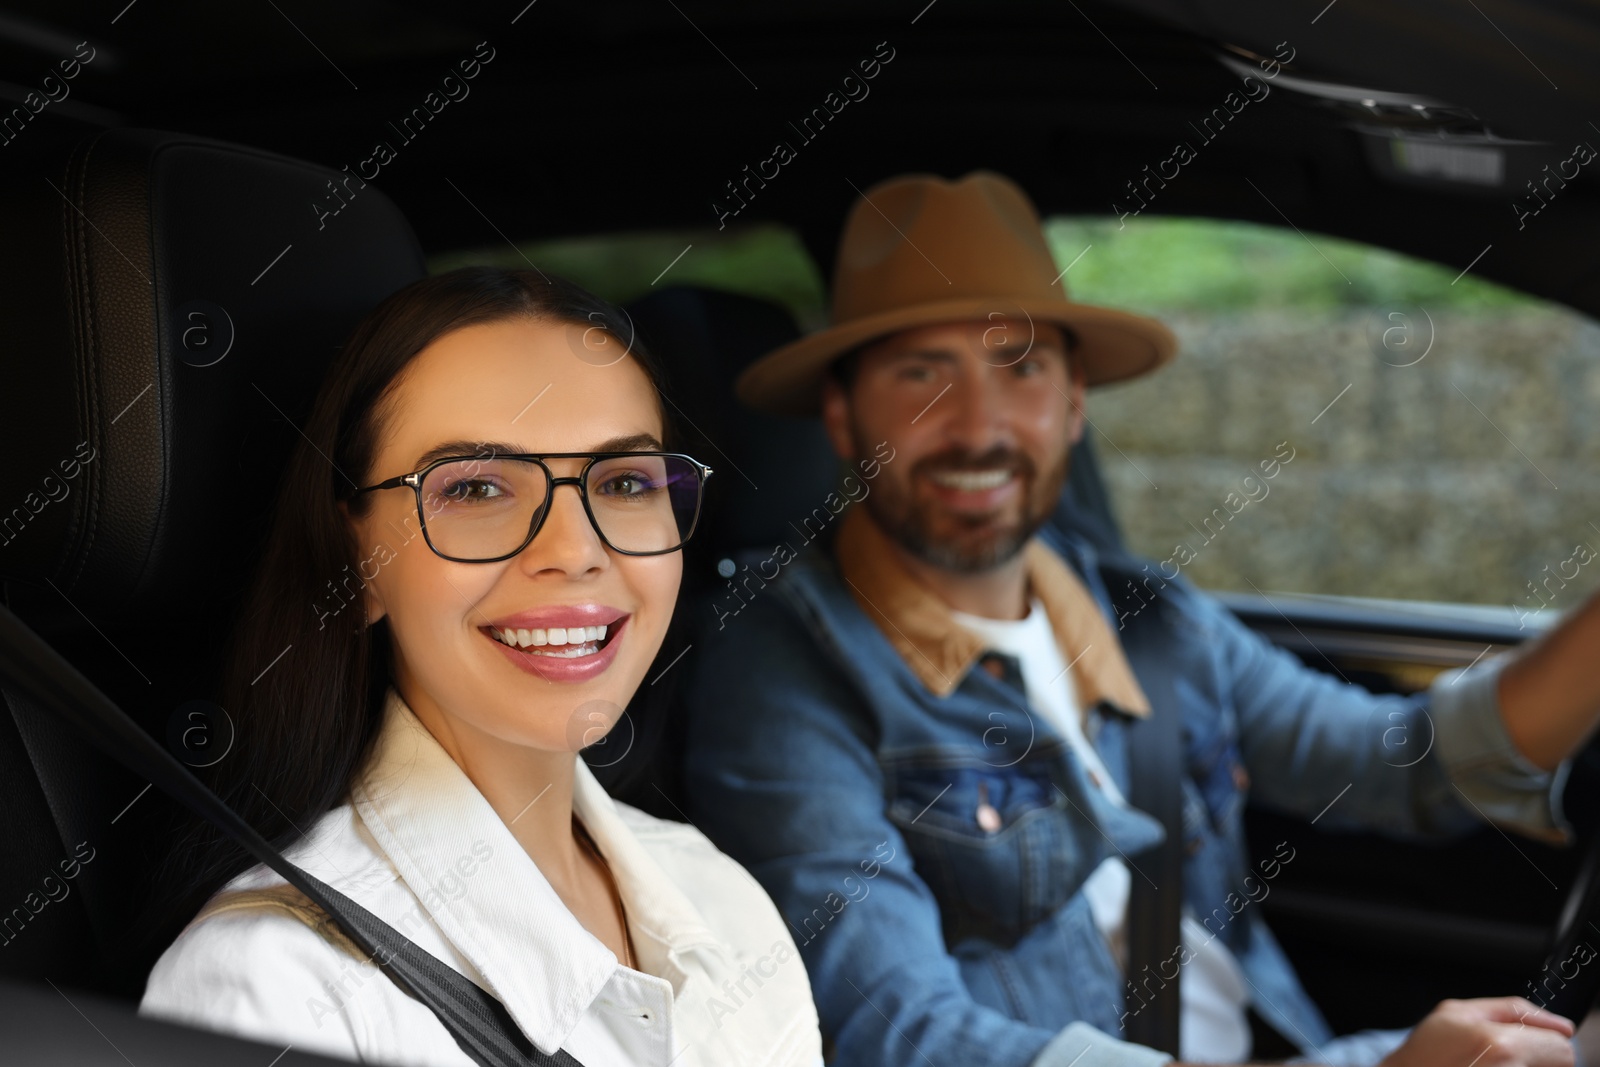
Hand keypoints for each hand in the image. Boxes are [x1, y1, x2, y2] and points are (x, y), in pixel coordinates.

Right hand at [1380, 998, 1574, 1066]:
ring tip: (1494, 1064)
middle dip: (1541, 1057)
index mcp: (1500, 1045)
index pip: (1560, 1047)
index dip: (1548, 1042)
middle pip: (1559, 1064)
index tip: (1535, 1043)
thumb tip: (1559, 1024)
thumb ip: (1511, 1009)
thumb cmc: (1424, 1053)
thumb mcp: (1457, 1010)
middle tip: (1509, 1055)